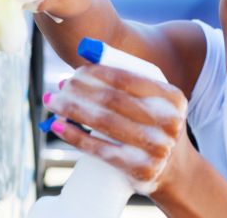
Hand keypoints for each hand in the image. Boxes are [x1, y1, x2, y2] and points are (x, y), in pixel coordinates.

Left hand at [42, 64, 191, 194]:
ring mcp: (156, 148)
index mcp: (173, 98)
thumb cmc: (153, 124)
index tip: (77, 70)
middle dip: (81, 90)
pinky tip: (58, 126)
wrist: (173, 170)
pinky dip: (75, 136)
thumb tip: (86, 57)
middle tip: (60, 86)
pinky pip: (100, 150)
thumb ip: (128, 79)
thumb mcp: (153, 100)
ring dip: (72, 109)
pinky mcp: (140, 169)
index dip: (98, 73)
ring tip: (52, 101)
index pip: (128, 79)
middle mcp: (169, 123)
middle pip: (112, 100)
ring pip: (104, 123)